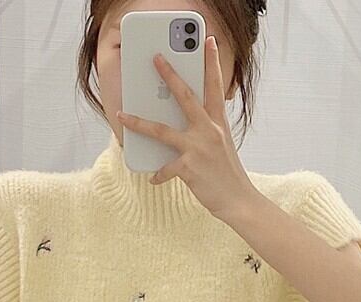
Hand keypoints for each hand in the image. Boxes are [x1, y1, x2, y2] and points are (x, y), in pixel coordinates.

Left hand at [116, 35, 259, 221]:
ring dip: (139, 122)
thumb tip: (178, 125)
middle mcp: (209, 131)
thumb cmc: (227, 174)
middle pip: (186, 97)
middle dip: (170, 75)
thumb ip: (204, 132)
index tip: (208, 41)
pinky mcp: (190, 168)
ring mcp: (199, 148)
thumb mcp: (221, 146)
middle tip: (156, 58)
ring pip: (162, 130)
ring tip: (122, 115)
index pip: (215, 87)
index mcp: (218, 124)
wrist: (238, 201)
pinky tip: (153, 179)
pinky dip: (158, 174)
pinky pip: (166, 168)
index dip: (212, 63)